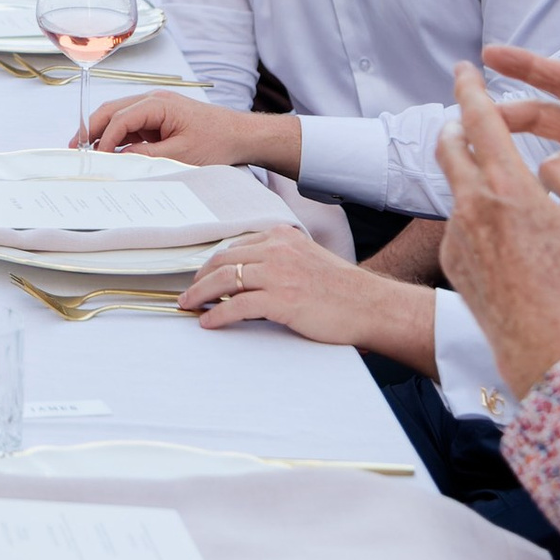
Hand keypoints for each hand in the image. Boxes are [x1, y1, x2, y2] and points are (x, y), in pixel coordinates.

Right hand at [85, 91, 286, 166]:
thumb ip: (147, 156)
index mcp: (158, 103)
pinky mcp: (156, 119)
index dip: (105, 139)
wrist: (239, 135)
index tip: (95, 158)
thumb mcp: (181, 154)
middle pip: (112, 110)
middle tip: (74, 149)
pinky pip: (129, 125)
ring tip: (85, 151)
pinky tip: (107, 152)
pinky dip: (116, 137)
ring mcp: (153, 108)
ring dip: (101, 133)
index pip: (121, 118)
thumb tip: (118, 159)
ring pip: (117, 116)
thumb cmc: (216, 141)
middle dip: (91, 129)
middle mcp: (152, 100)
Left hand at [177, 225, 433, 356]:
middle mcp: (277, 249)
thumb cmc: (343, 290)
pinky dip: (218, 315)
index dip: (212, 263)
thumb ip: (280, 260)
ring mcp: (279, 274)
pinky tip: (208, 323)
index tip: (200, 276)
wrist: (372, 306)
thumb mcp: (307, 259)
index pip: (235, 246)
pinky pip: (237, 307)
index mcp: (282, 236)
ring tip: (189, 307)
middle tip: (187, 294)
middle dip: (199, 278)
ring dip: (201, 295)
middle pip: (223, 260)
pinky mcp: (281, 300)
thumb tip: (247, 277)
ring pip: (224, 280)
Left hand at [435, 62, 559, 396]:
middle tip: (463, 115)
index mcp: (508, 186)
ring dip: (462, 170)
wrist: (538, 342)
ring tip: (479, 170)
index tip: (464, 69)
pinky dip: (470, 215)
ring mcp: (458, 232)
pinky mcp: (452, 258)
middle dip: (455, 124)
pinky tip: (492, 231)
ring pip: (452, 186)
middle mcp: (474, 202)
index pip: (482, 122)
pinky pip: (456, 225)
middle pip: (450, 147)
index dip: (472, 90)